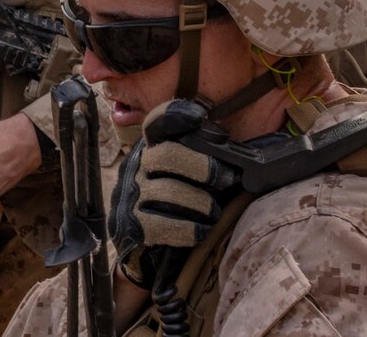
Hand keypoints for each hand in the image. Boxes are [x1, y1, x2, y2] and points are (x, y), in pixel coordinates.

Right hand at [109, 99, 239, 289]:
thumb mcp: (183, 177)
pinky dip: (189, 229)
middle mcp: (135, 167)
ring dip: (200, 203)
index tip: (198, 117)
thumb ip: (199, 160)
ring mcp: (130, 196)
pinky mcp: (131, 226)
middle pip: (166, 154)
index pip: (156, 123)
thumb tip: (237, 155)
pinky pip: (164, 225)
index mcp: (150, 149)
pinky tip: (202, 231)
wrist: (145, 251)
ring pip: (169, 192)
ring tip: (214, 212)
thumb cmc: (174, 207)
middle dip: (202, 166)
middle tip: (227, 179)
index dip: (174, 115)